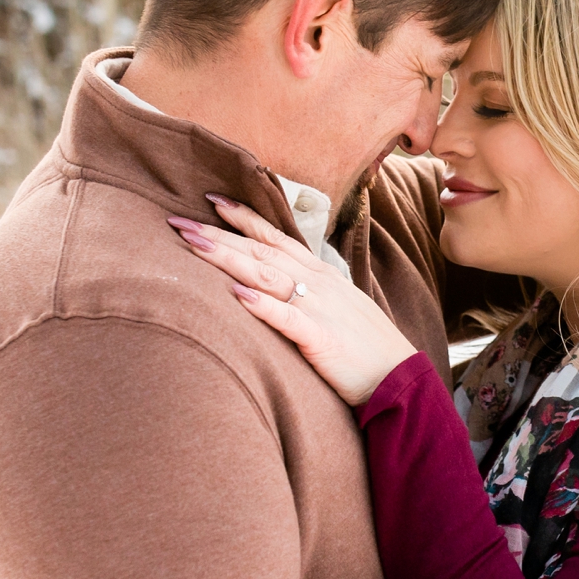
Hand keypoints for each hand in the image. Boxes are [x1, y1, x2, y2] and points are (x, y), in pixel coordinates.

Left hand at [171, 196, 418, 404]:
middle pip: (260, 252)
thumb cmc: (367, 348)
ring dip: (228, 258)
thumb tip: (276, 285)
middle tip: (178, 221)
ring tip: (192, 245)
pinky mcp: (321, 339)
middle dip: (218, 235)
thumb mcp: (338, 309)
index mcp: (321, 275)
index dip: (243, 218)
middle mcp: (318, 284)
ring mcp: (320, 309)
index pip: (275, 238)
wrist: (401, 379)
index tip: (210, 200)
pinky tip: (237, 294)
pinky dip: (262, 306)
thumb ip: (309, 292)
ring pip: (266, 276)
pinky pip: (287, 318)